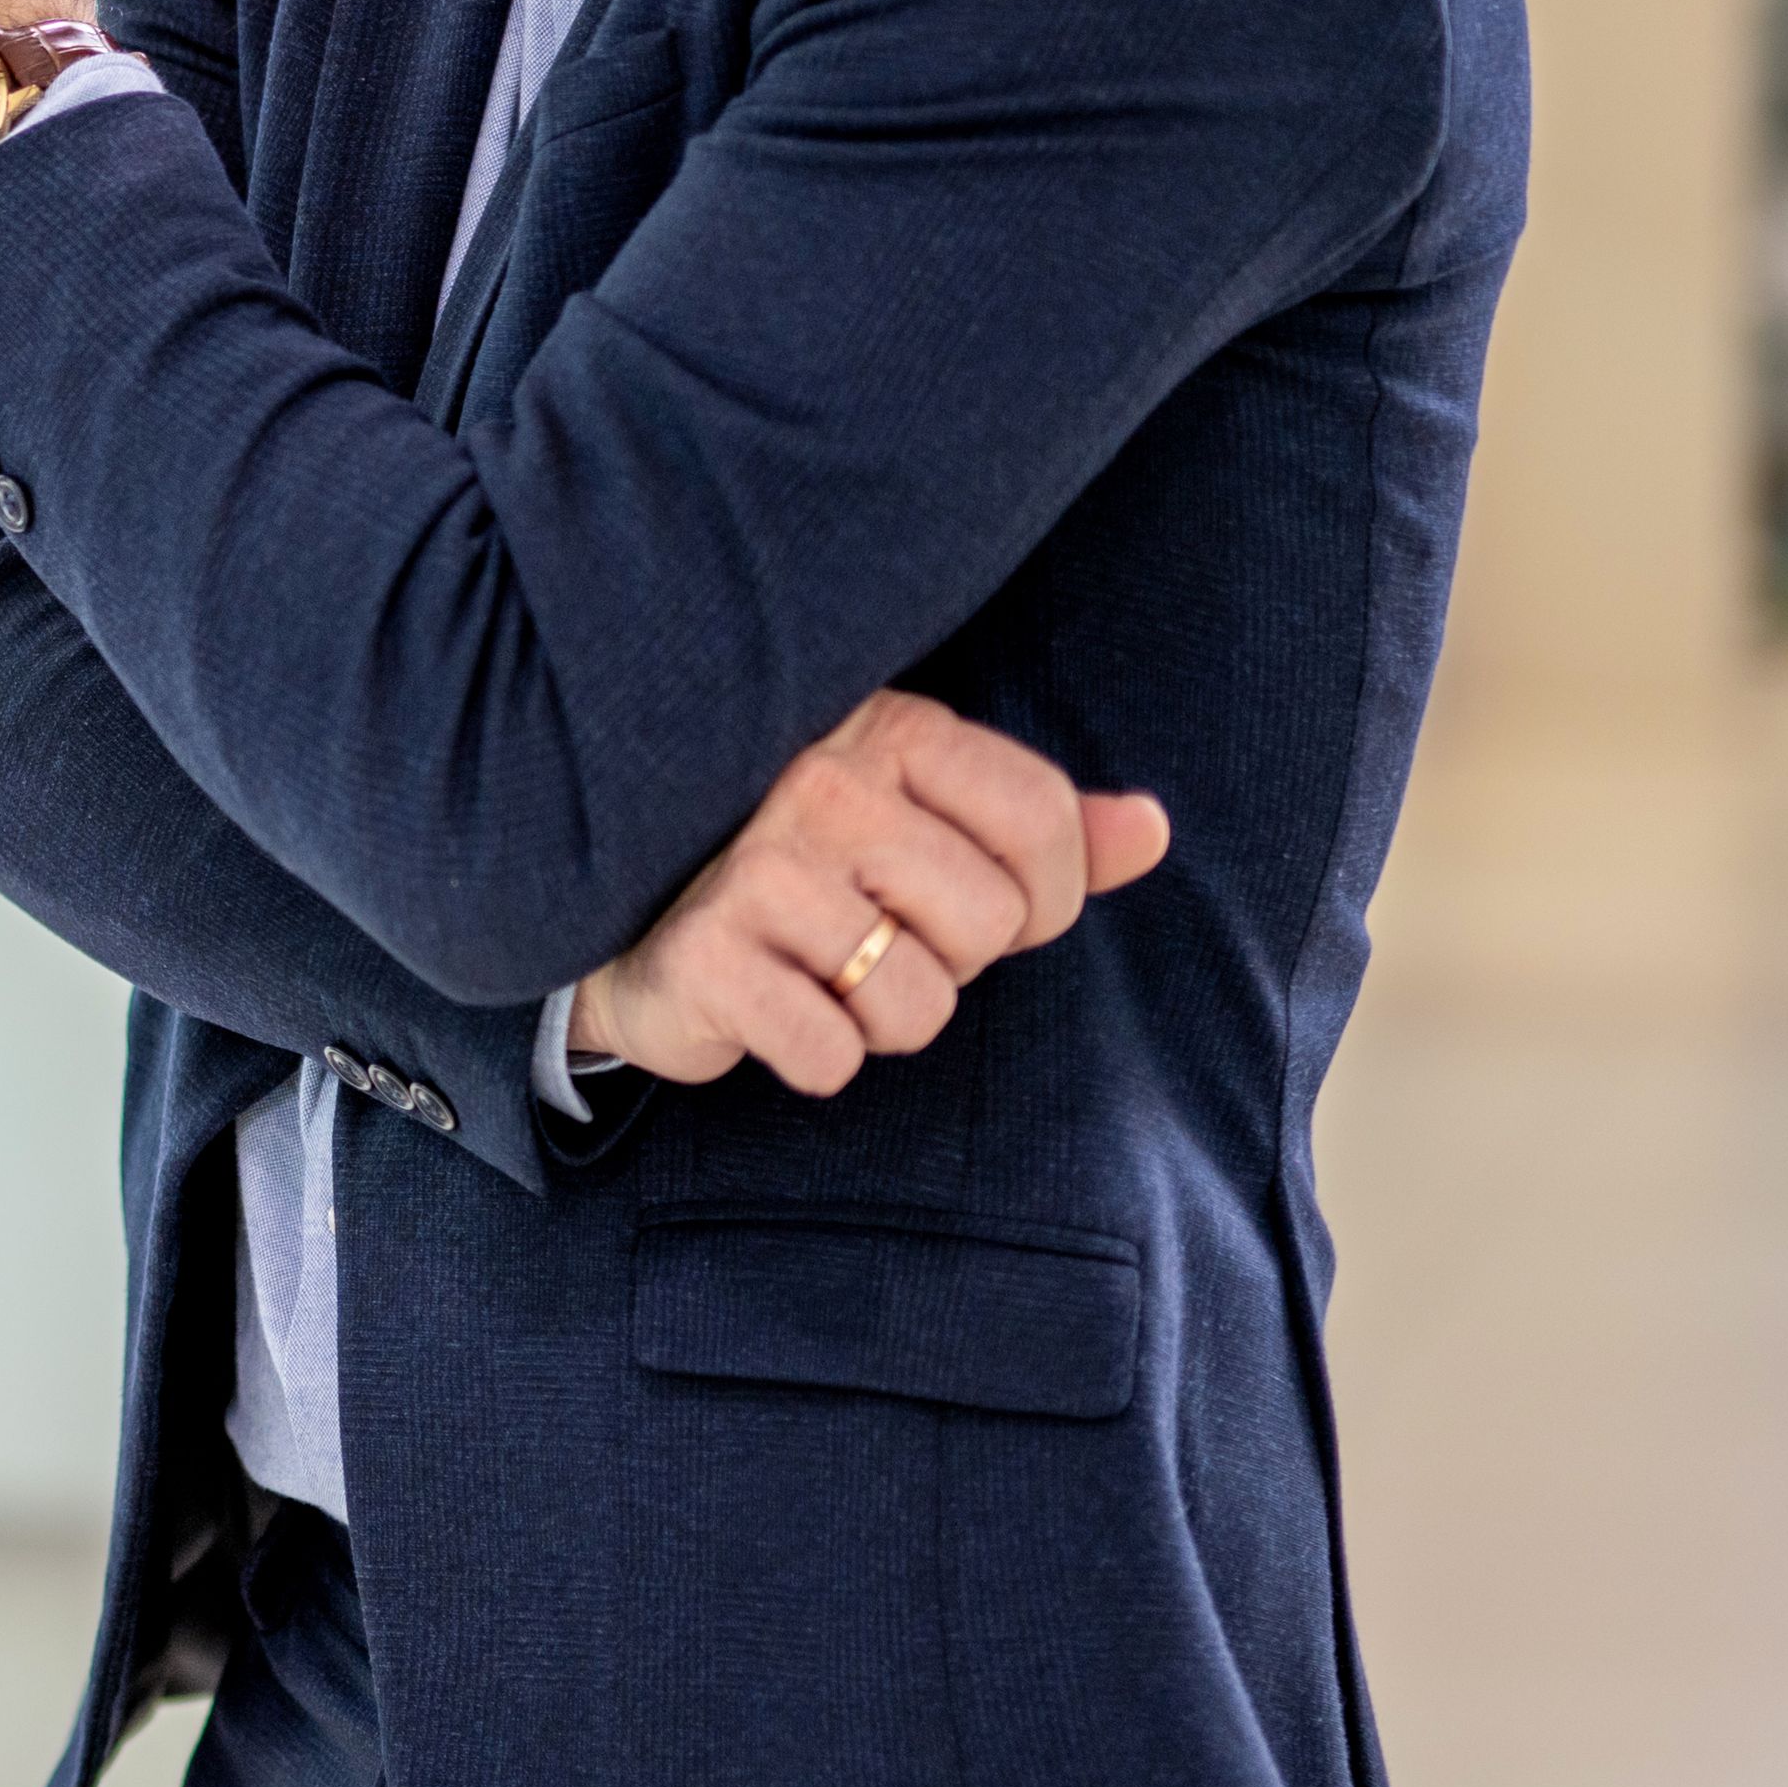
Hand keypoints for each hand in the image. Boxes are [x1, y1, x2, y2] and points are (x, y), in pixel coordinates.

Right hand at [568, 690, 1169, 1096]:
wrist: (635, 922)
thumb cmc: (812, 874)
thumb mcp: (929, 826)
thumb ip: (1045, 833)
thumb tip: (1152, 828)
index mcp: (889, 729)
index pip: (1045, 823)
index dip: (1042, 898)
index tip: (974, 905)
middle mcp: (822, 780)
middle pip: (991, 925)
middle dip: (945, 961)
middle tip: (867, 936)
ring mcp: (759, 867)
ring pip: (918, 1005)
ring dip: (879, 1018)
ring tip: (818, 971)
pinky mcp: (708, 956)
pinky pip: (832, 1054)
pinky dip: (815, 1057)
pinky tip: (771, 1007)